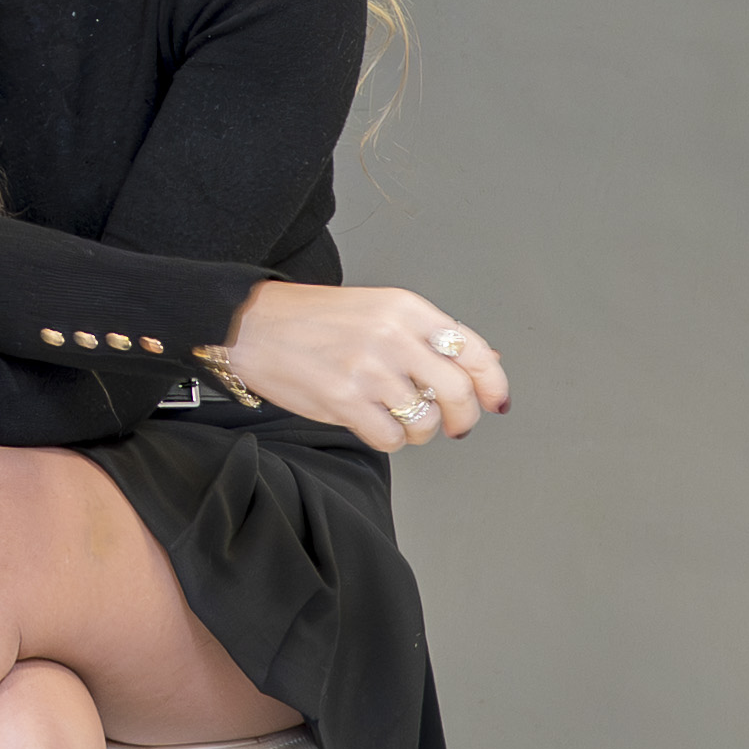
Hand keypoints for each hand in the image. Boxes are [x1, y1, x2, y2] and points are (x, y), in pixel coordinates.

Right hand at [210, 284, 511, 451]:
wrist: (254, 326)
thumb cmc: (315, 320)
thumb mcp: (380, 311)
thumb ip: (429, 337)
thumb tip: (484, 363)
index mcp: (406, 309)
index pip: (472, 350)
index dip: (492, 383)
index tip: (494, 401)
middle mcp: (393, 336)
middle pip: (457, 391)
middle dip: (463, 418)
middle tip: (454, 425)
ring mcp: (368, 370)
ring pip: (425, 421)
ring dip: (419, 430)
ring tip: (399, 417)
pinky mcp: (344, 400)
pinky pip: (391, 438)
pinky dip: (389, 439)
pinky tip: (374, 423)